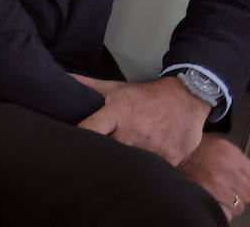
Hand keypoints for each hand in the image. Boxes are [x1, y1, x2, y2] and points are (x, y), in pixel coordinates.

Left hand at [72, 75, 209, 165]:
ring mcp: (153, 145)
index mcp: (117, 113)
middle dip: (102, 155)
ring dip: (125, 165)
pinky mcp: (170, 156)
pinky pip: (153, 170)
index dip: (80, 138)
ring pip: (131, 164)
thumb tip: (63, 78)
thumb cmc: (144, 94)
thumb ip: (89, 85)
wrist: (187, 97)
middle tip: (96, 160)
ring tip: (118, 167)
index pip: (90, 129)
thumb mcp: (116, 88)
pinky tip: (142, 169)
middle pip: (109, 151)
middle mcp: (134, 130)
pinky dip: (147, 171)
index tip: (72, 146)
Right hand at [178, 135, 249, 220]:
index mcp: (231, 157)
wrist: (173, 155)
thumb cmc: (194, 150)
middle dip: (241, 192)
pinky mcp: (207, 196)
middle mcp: (226, 171)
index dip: (247, 179)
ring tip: (221, 195)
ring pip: (238, 206)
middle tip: (230, 188)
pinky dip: (222, 210)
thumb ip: (241, 161)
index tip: (239, 179)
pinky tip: (216, 202)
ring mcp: (217, 186)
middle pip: (249, 193)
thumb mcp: (221, 147)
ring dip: (232, 203)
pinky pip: (224, 212)